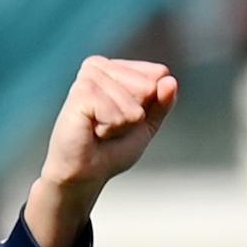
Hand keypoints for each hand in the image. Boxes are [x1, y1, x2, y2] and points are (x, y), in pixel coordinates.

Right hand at [27, 56, 181, 246]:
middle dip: (142, 111)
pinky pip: (117, 106)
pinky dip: (116, 124)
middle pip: (146, 81)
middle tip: (116, 130)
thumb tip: (170, 79)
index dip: (154, 99)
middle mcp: (94, 70)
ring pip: (131, 95)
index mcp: (111, 72)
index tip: (133, 122)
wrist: (83, 177)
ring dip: (127, 121)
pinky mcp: (76, 97)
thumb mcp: (146, 129)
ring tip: (104, 133)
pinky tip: (96, 133)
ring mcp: (84, 81)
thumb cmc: (111, 153)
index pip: (154, 73)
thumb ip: (160, 103)